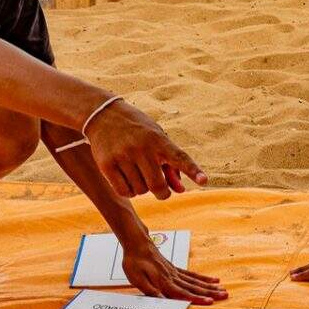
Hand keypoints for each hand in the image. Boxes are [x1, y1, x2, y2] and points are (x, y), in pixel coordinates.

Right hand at [84, 99, 207, 199]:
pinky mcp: (106, 164)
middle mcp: (141, 147)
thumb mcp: (157, 139)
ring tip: (139, 175)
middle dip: (162, 193)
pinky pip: (124, 191)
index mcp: (158, 140)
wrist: (103, 115)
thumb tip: (180, 191)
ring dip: (142, 190)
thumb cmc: (137, 130)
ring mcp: (123, 155)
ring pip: (140, 190)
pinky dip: (129, 192)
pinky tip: (128, 181)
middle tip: (161, 192)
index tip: (204, 181)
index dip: (193, 170)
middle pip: (157, 185)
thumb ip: (170, 165)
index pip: (180, 157)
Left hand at [121, 240, 226, 304]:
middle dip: (210, 293)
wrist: (137, 243)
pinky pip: (192, 274)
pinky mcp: (176, 268)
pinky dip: (203, 278)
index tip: (210, 302)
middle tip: (224, 295)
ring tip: (223, 289)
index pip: (183, 293)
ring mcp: (176, 272)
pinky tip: (213, 280)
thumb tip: (162, 301)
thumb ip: (151, 291)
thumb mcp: (137, 279)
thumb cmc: (134, 262)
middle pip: (194, 287)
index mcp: (164, 282)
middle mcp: (173, 277)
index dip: (197, 299)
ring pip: (196, 281)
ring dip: (210, 286)